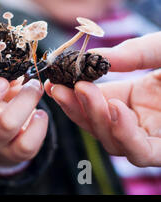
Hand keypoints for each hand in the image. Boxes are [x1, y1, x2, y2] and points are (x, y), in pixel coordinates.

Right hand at [0, 64, 47, 166]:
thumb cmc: (6, 96)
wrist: (17, 127)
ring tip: (34, 87)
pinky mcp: (16, 152)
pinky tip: (40, 114)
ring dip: (24, 100)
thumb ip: (0, 71)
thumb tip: (13, 62)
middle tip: (4, 82)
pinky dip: (38, 126)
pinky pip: (26, 145)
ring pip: (5, 125)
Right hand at [45, 32, 160, 166]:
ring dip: (92, 117)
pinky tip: (115, 109)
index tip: (52, 81)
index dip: (69, 96)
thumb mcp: (159, 49)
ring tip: (86, 90)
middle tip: (61, 86)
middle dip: (74, 107)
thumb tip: (94, 56)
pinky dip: (122, 134)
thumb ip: (132, 52)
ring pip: (110, 142)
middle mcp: (136, 120)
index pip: (91, 104)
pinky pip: (139, 153)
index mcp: (131, 98)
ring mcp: (151, 136)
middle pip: (95, 125)